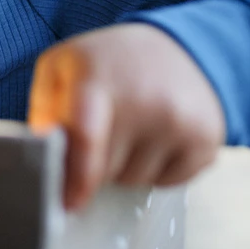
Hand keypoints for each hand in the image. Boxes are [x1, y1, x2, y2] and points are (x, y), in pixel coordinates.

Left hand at [28, 23, 225, 210]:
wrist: (177, 45)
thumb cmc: (109, 61)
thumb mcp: (62, 66)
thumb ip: (44, 109)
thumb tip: (43, 153)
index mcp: (98, 78)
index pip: (86, 140)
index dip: (75, 179)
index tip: (67, 203)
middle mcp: (144, 100)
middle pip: (106, 169)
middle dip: (94, 163)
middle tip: (100, 131)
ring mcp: (180, 121)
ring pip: (135, 181)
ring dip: (124, 168)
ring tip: (130, 128)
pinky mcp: (206, 139)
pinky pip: (169, 183)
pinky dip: (156, 171)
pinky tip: (155, 138)